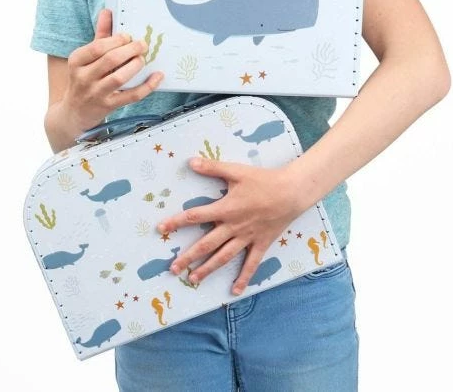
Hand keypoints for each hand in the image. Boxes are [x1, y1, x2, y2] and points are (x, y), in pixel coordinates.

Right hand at [62, 8, 163, 130]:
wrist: (74, 112)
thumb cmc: (84, 79)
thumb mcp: (86, 58)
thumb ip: (99, 36)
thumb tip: (108, 11)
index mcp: (77, 61)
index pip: (97, 47)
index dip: (116, 40)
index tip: (128, 36)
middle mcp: (84, 78)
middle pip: (110, 60)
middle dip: (130, 50)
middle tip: (143, 44)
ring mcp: (96, 93)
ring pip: (119, 78)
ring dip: (135, 66)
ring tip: (143, 59)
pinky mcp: (109, 106)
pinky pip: (131, 96)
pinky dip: (147, 86)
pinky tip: (157, 77)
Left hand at [156, 157, 312, 294]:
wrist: (291, 192)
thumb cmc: (263, 180)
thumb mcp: (236, 171)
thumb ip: (213, 168)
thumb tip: (190, 162)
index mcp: (225, 209)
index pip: (195, 217)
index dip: (176, 222)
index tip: (161, 229)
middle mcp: (233, 227)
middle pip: (206, 244)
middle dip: (188, 256)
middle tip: (173, 268)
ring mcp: (247, 238)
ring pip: (224, 257)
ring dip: (207, 269)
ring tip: (193, 280)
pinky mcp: (261, 244)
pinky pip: (251, 264)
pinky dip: (243, 278)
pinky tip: (235, 291)